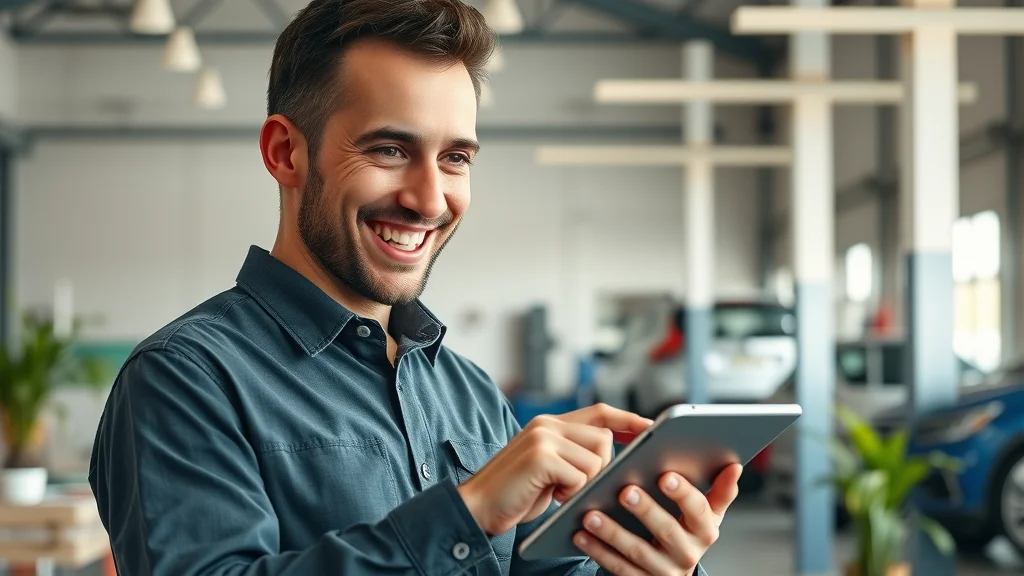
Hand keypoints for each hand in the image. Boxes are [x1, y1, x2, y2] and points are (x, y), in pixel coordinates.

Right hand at [456, 403, 651, 535]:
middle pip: (604, 439)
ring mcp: (543, 438)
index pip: (600, 412)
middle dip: (600, 467)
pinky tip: (550, 495)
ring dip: (583, 483)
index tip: (652, 426)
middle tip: (573, 486)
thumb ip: (573, 454)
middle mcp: (547, 424)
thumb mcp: (549, 467)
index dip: (628, 419)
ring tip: (557, 491)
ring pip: (596, 459)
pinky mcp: (541, 456)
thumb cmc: (516, 494)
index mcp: (550, 423)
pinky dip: (570, 492)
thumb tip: (613, 456)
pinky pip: (580, 476)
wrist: (476, 506)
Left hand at [572, 463, 741, 575]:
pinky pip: (618, 568)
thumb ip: (719, 491)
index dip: (683, 493)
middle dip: (645, 510)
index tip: (665, 475)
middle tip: (624, 490)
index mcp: (705, 530)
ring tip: (590, 513)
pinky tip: (580, 533)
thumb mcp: (704, 515)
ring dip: (612, 532)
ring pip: (638, 551)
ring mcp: (664, 571)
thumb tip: (735, 465)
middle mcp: (688, 553)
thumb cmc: (685, 531)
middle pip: (666, 530)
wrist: (671, 573)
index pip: (698, 509)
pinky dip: (598, 550)